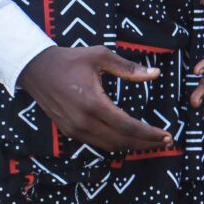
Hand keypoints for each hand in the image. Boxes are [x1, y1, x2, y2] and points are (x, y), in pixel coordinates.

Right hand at [21, 45, 173, 154]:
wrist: (35, 69)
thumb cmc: (69, 60)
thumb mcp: (100, 57)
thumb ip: (128, 68)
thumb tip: (156, 74)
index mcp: (93, 104)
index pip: (128, 126)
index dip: (150, 134)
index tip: (168, 135)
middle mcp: (83, 121)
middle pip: (121, 141)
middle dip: (146, 143)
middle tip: (165, 141)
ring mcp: (74, 129)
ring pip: (109, 146)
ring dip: (132, 146)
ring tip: (151, 142)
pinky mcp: (69, 131)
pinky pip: (97, 143)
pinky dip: (116, 144)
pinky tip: (128, 139)